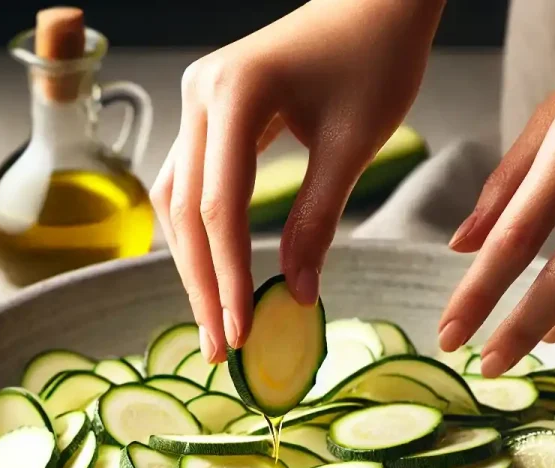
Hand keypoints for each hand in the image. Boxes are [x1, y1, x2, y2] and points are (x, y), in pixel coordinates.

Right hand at [151, 0, 443, 361]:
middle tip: (218, 347)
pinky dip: (204, 234)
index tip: (240, 333)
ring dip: (196, 264)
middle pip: (187, 209)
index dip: (228, 276)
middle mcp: (199, 95)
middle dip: (204, 283)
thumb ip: (317, 220)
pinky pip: (194, 184)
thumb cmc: (376, 59)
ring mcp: (199, 103)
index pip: (220, 206)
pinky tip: (215, 274)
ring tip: (215, 321)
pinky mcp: (211, 115)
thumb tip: (295, 293)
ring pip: (179, 200)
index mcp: (234, 94)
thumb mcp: (352, 145)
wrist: (376, 3)